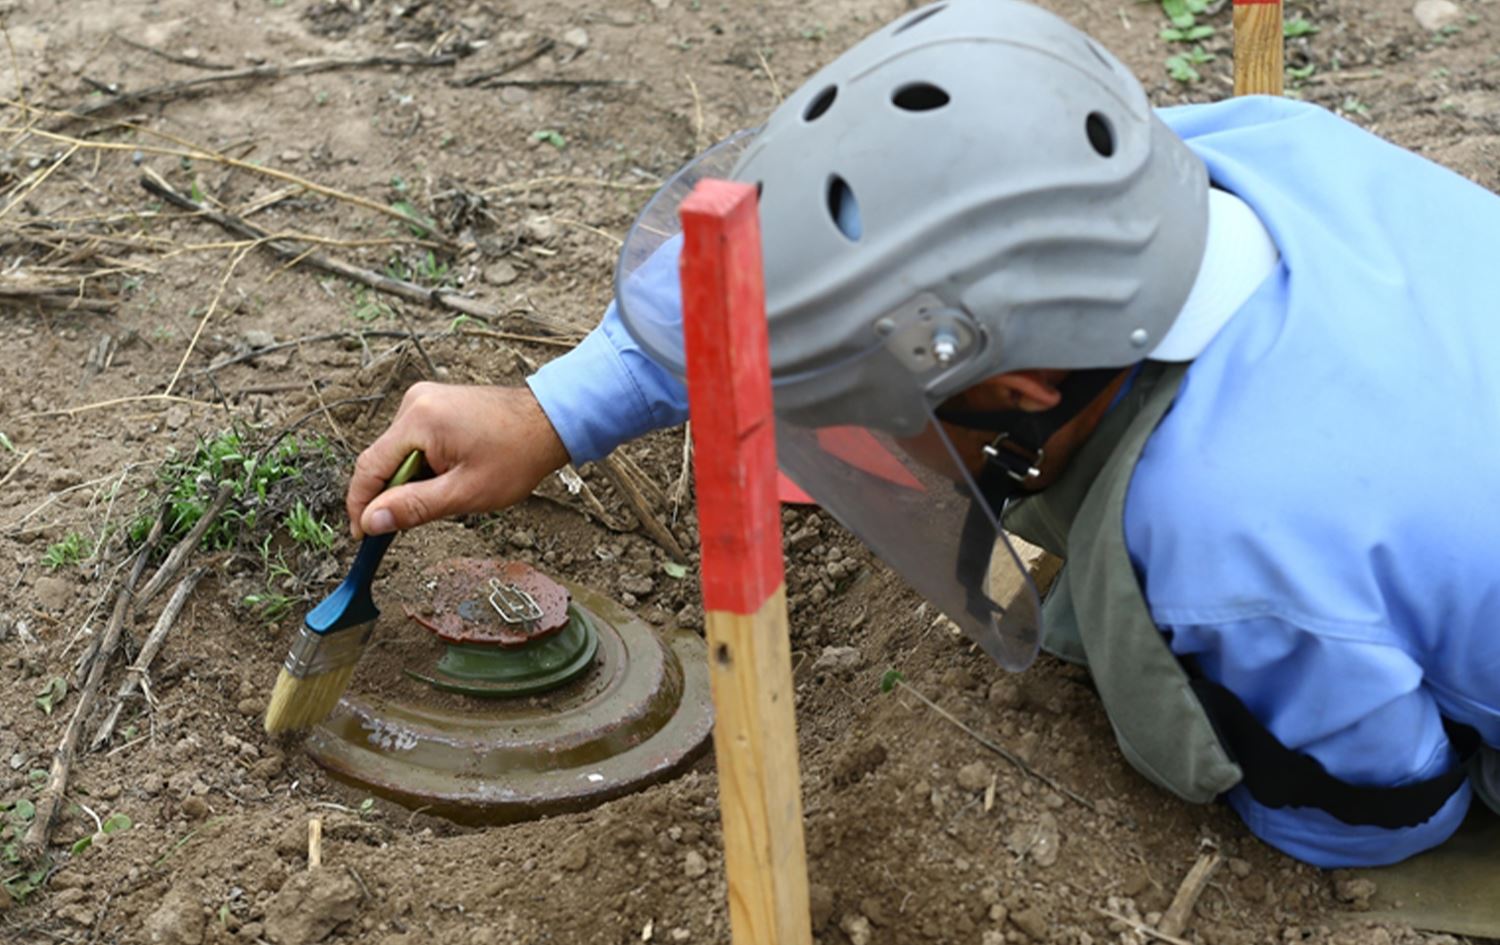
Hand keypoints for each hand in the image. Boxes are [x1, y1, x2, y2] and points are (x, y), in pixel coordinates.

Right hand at [346, 383, 570, 537]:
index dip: (361, 504)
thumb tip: (371, 522)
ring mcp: (426, 399)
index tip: (363, 534)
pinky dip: (424, 465)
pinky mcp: (437, 404)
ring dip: (411, 480)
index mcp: (419, 419)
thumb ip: (413, 507)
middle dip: (393, 493)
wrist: (551, 422)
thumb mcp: (464, 492)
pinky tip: (451, 474)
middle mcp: (416, 401)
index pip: (369, 467)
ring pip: (399, 453)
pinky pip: (415, 441)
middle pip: (383, 459)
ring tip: (448, 491)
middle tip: (412, 522)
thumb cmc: (517, 456)